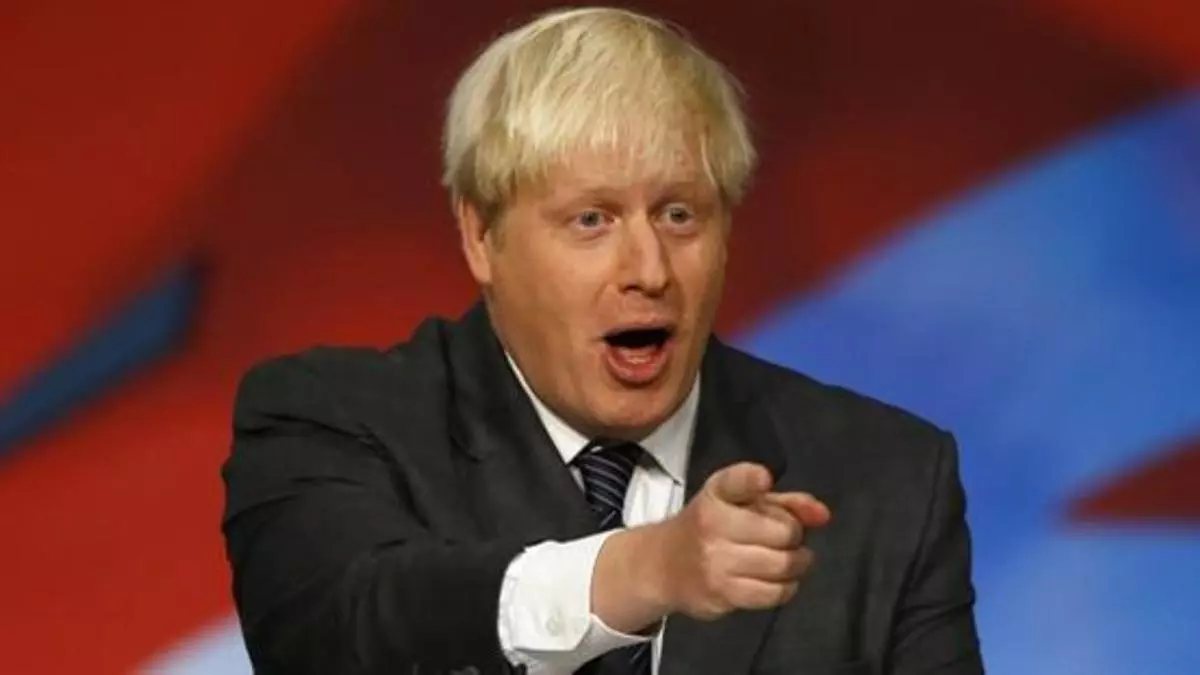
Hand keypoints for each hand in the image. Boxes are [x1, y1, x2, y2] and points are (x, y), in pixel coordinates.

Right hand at [591, 462, 830, 631]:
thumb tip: (823, 515)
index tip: (764, 481)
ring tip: (790, 559)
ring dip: (797, 563)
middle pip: (783, 532)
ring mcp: (716, 562)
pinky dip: (786, 587)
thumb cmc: (711, 527)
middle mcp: (713, 525)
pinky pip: (774, 594)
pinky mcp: (722, 594)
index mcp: (716, 495)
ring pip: (783, 565)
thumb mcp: (741, 503)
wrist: (663, 565)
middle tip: (787, 538)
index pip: (737, 481)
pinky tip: (779, 580)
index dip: (754, 480)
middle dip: (794, 535)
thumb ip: (787, 503)